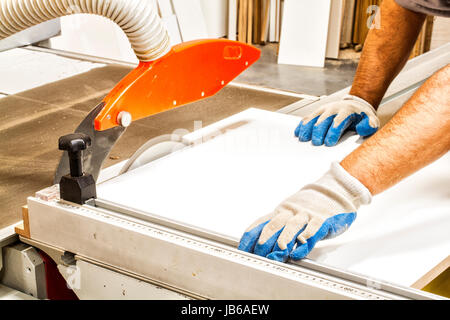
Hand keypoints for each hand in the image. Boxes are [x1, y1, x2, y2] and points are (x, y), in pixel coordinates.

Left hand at [238, 162, 371, 261]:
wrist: (333, 192)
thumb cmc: (308, 208)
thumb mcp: (288, 214)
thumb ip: (275, 227)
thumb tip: (255, 244)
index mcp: (280, 212)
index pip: (260, 224)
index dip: (250, 237)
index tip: (243, 250)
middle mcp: (290, 213)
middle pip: (274, 226)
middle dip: (265, 241)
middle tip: (259, 254)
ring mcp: (306, 215)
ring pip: (292, 227)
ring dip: (284, 240)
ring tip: (279, 252)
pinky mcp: (322, 220)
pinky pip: (314, 229)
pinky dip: (307, 238)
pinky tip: (301, 246)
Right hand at [295, 95, 379, 146]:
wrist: (356, 105)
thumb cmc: (362, 117)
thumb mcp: (371, 120)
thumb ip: (370, 125)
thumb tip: (367, 128)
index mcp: (346, 111)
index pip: (338, 121)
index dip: (333, 132)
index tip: (329, 142)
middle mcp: (333, 109)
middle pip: (323, 120)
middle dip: (318, 131)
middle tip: (316, 143)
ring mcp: (324, 110)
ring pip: (313, 118)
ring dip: (307, 128)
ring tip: (303, 138)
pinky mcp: (318, 112)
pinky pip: (308, 118)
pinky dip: (302, 125)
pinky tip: (298, 133)